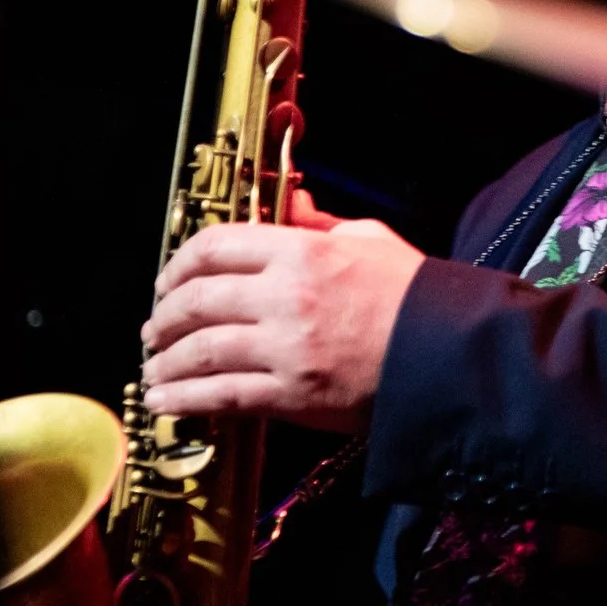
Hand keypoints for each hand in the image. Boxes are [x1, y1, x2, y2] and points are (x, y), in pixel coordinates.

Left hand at [140, 192, 423, 431]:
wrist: (453, 355)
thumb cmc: (418, 297)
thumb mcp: (369, 239)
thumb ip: (318, 224)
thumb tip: (287, 203)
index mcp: (302, 251)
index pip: (216, 246)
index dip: (179, 263)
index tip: (169, 280)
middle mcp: (285, 296)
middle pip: (197, 299)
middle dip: (165, 316)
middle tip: (155, 329)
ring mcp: (286, 347)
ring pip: (200, 350)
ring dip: (165, 362)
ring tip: (153, 370)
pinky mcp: (292, 395)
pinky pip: (222, 395)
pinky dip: (185, 399)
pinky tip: (166, 402)